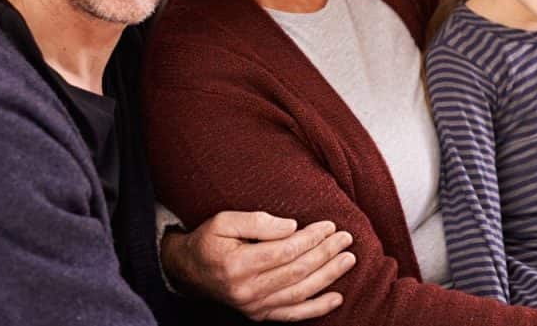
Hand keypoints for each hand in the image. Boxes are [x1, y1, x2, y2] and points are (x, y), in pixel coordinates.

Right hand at [160, 210, 355, 320]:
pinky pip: (293, 315)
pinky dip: (317, 308)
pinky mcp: (259, 315)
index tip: (329, 226)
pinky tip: (337, 297)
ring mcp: (254, 307)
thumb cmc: (209, 240)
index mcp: (238, 265)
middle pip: (297, 272)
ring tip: (348, 260)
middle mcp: (247, 290)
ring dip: (328, 277)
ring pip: (300, 293)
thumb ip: (258, 221)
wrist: (188, 271)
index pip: (285, 251)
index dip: (311, 239)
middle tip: (346, 239)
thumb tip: (292, 226)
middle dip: (326, 254)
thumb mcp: (224, 221)